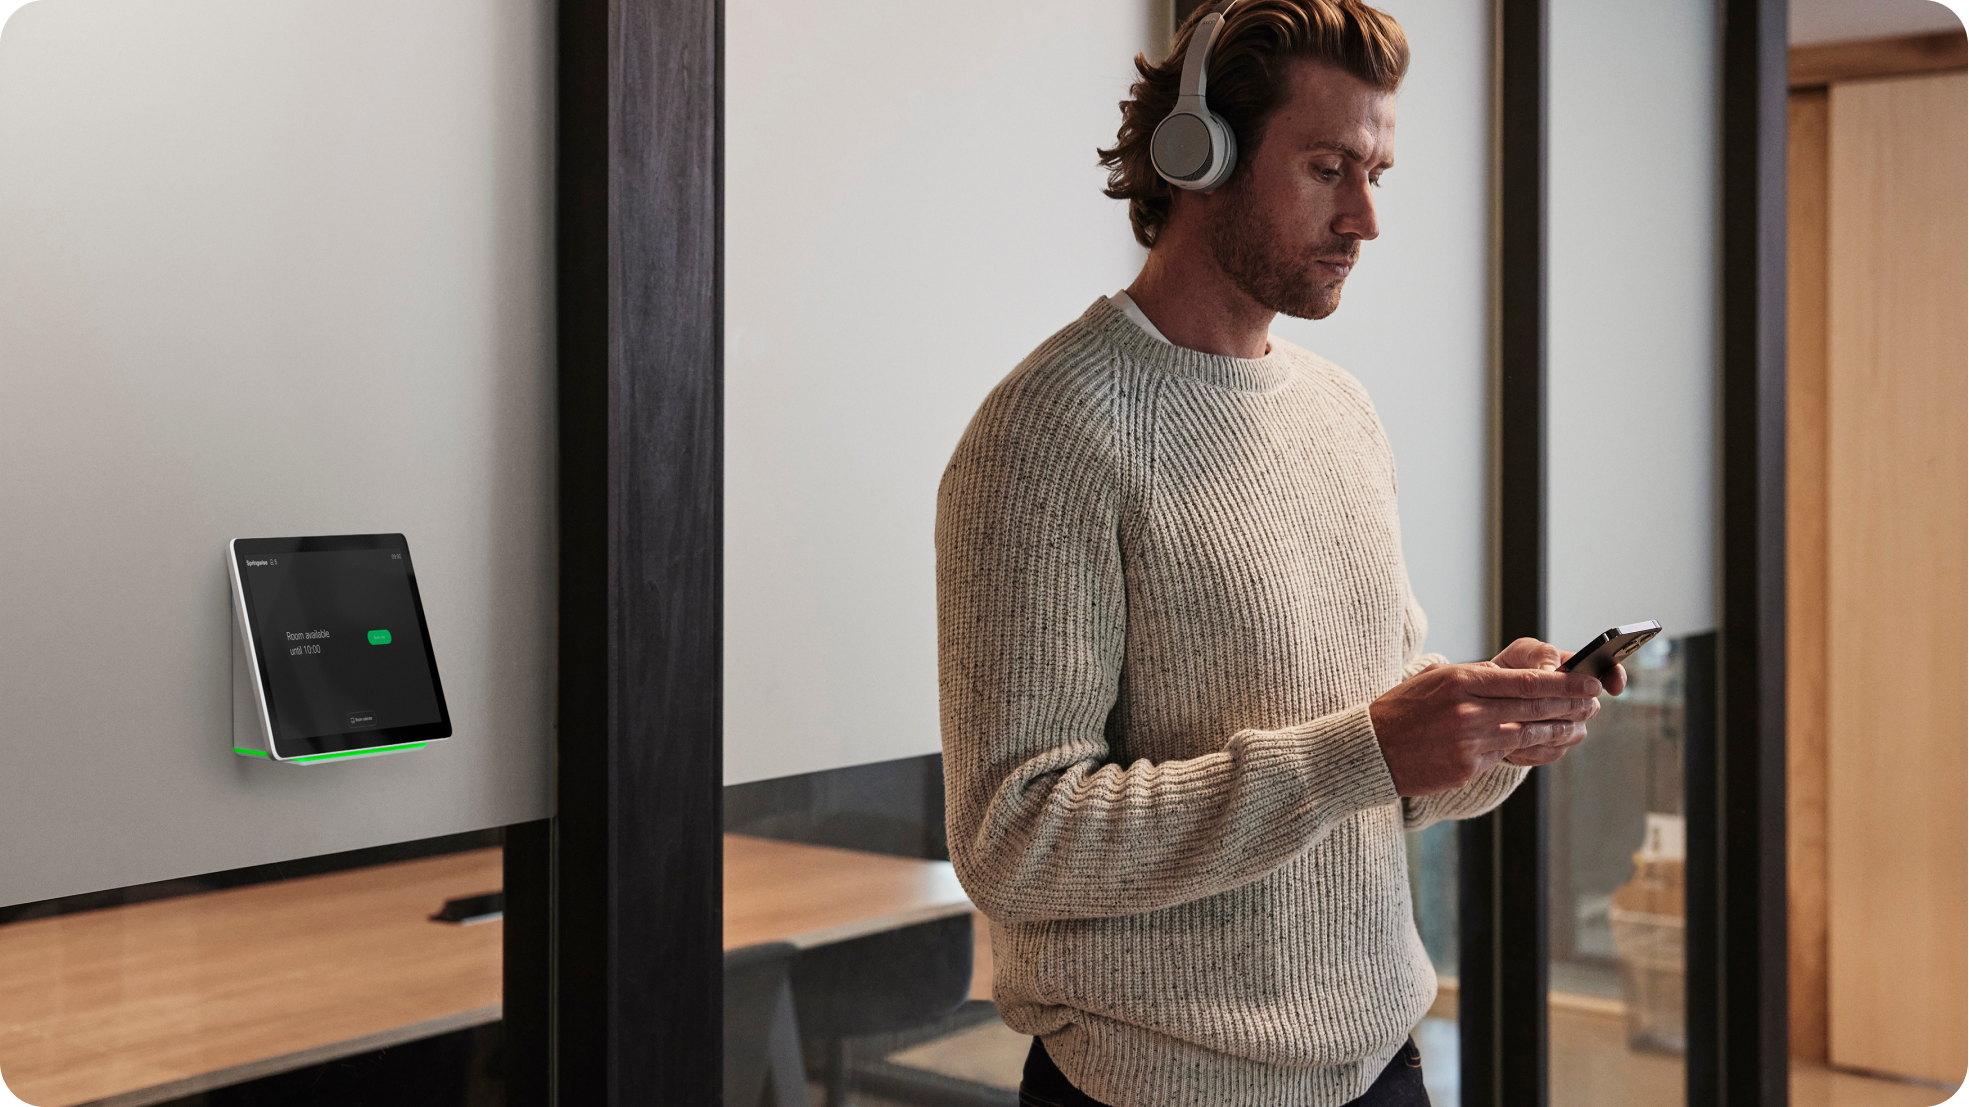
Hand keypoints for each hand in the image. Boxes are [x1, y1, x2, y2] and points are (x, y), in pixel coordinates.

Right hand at [1368, 645, 1603, 795]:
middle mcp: (1468, 711)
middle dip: (1570, 705)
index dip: (1564, 684)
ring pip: (1527, 735)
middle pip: (1534, 708)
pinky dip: (1522, 749)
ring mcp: (1468, 742)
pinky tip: (1537, 744)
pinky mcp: (1466, 768)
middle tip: (1594, 702)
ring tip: (1576, 726)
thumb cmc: (1404, 708)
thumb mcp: (1438, 679)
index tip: (1589, 682)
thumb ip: (1480, 678)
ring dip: (1557, 730)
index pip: (1526, 681)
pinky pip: (1504, 756)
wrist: (1372, 748)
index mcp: (1461, 681)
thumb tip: (1524, 680)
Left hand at [1488, 637, 1623, 765]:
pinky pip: (1552, 750)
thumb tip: (1553, 670)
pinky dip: (1532, 743)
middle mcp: (1579, 701)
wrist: (1488, 703)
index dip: (1615, 677)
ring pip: (1571, 732)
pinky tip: (1512, 735)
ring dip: (1544, 724)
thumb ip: (1540, 654)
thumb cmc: (1508, 670)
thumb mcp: (1521, 653)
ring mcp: (1570, 726)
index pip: (1609, 673)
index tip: (1613, 685)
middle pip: (1588, 707)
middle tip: (1534, 699)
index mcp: (1577, 672)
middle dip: (1562, 703)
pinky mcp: (1554, 748)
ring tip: (1515, 717)